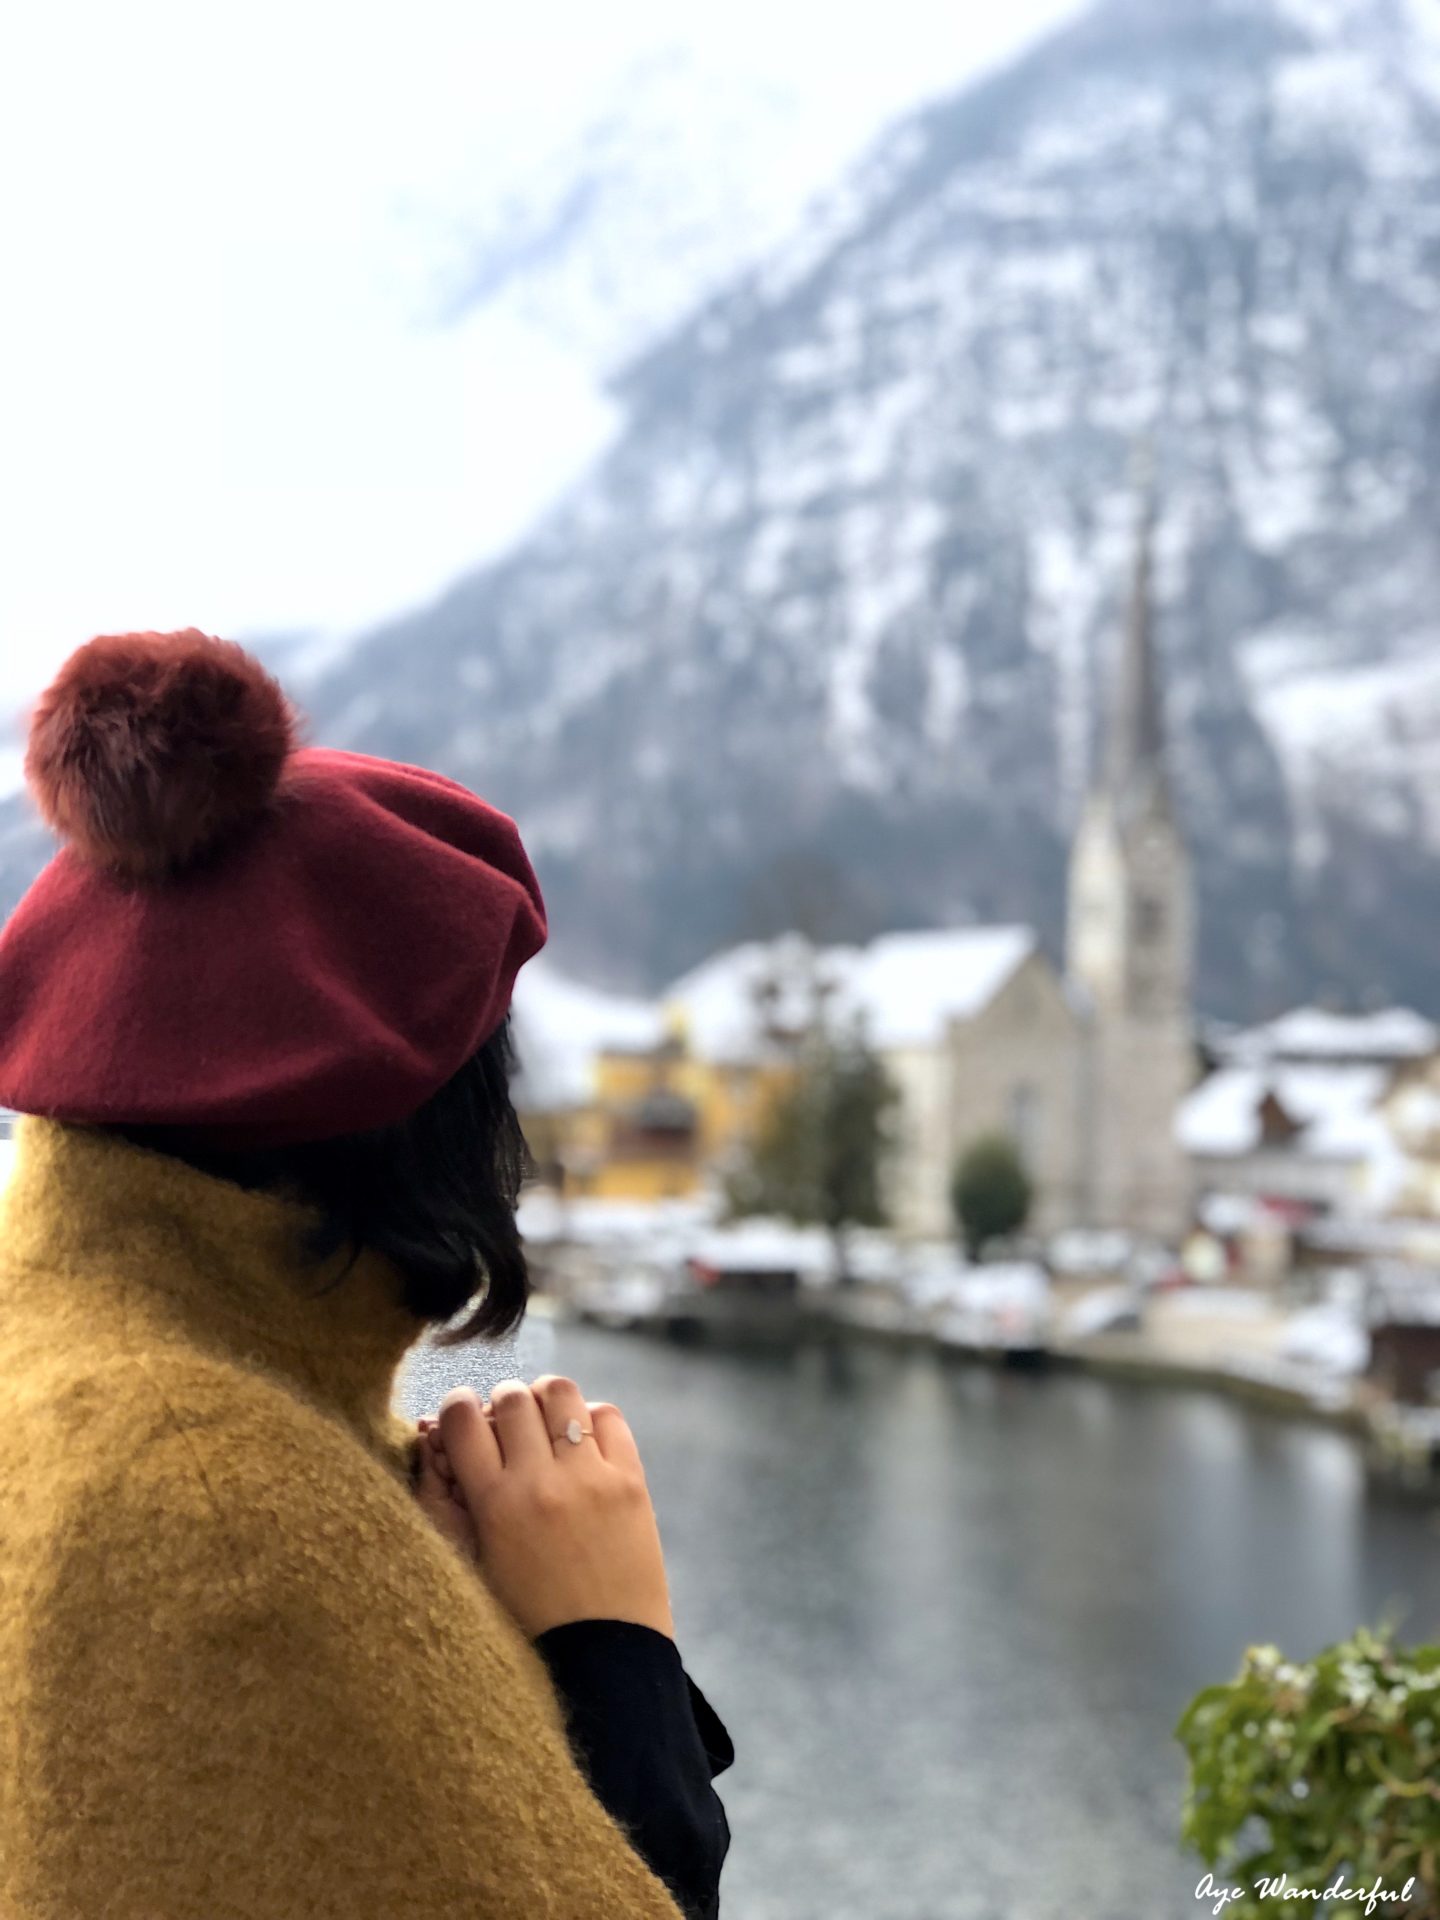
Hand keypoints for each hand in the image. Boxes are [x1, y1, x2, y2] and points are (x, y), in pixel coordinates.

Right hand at [428, 1375, 676, 1641]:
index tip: (463, 1415)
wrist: (602, 1657)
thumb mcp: (473, 1563)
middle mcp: (540, 1482)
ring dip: (545, 1400)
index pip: (462, 1417)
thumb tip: (435, 1435)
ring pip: (560, 1392)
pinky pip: (607, 1415)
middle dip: (502, 1403)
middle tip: (507, 1426)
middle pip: (511, 1397)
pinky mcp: (631, 1481)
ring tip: (545, 1423)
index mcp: (493, 1506)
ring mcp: (590, 1478)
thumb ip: (449, 1500)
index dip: (457, 1407)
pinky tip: (583, 1442)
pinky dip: (590, 1416)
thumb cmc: (527, 1620)